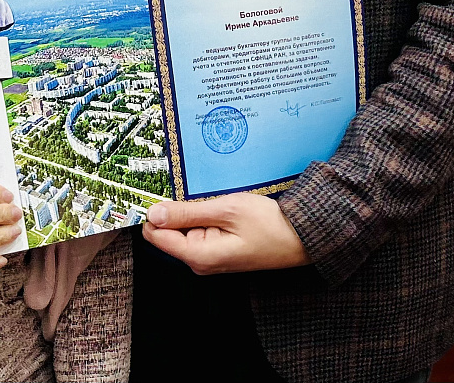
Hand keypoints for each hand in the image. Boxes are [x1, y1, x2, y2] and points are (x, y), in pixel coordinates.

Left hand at [142, 193, 307, 274]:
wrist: (300, 238)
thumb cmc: (268, 224)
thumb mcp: (226, 209)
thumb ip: (187, 212)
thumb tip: (153, 213)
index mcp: (198, 256)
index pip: (154, 235)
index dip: (153, 212)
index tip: (157, 191)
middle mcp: (199, 263)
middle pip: (167, 233)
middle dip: (175, 210)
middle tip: (195, 193)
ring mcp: (208, 259)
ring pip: (183, 231)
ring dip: (191, 213)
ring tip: (214, 202)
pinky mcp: (216, 253)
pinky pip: (197, 233)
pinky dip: (202, 218)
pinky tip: (219, 209)